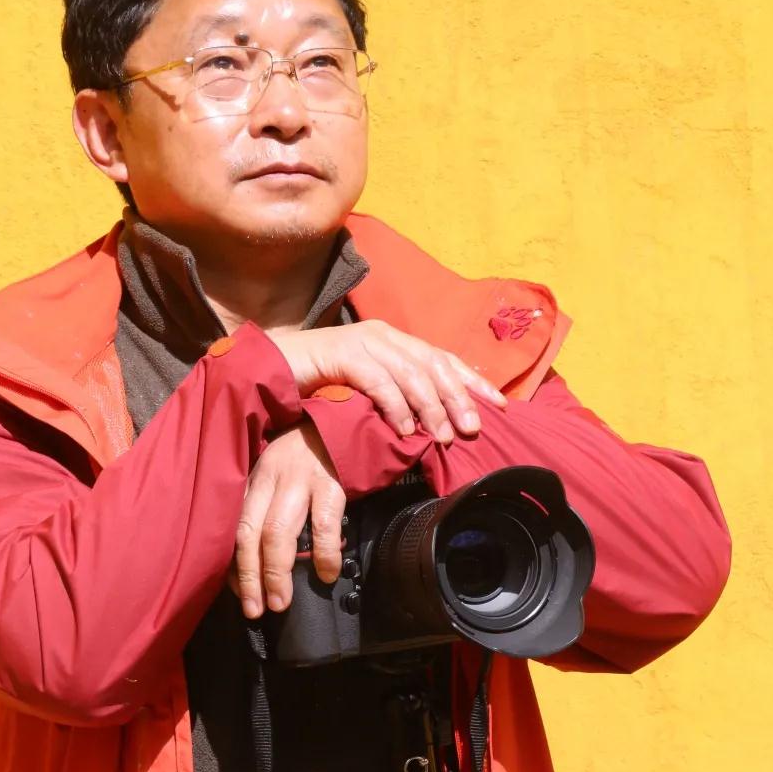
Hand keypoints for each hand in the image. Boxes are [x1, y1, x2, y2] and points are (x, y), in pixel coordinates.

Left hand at [231, 421, 344, 618]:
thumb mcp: (272, 476)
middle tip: (255, 610)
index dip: (234, 565)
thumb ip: (262, 510)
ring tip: (279, 603)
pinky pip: (323, 525)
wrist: (336, 422)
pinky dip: (324, 554)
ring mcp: (300, 481)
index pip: (235, 527)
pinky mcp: (330, 484)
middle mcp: (270, 480)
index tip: (239, 594)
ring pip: (278, 531)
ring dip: (276, 572)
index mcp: (253, 481)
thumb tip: (254, 563)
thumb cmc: (300, 457)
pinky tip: (326, 574)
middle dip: (250, 576)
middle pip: (251, 533)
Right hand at [268, 320, 505, 442]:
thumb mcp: (367, 387)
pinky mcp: (341, 354)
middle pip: (433, 364)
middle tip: (474, 427)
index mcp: (394, 339)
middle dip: (458, 397)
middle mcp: (383, 335)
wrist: (272, 368)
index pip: (443, 358)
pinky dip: (395, 406)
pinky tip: (405, 429)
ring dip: (431, 407)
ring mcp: (362, 342)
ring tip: (442, 435)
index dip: (473, 381)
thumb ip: (397, 394)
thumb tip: (433, 421)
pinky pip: (378, 381)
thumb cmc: (320, 383)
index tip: (500, 405)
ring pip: (410, 373)